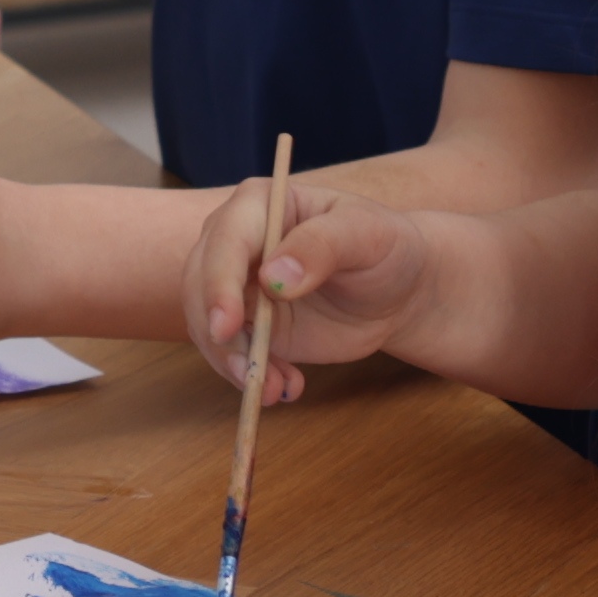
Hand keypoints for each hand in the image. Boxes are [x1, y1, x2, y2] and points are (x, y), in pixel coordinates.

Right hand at [191, 184, 440, 395]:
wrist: (396, 289)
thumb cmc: (384, 246)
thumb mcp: (366, 235)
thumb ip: (321, 246)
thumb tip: (272, 279)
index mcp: (259, 205)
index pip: (225, 241)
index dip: (219, 284)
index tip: (226, 326)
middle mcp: (237, 242)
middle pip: (201, 286)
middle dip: (218, 335)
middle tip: (250, 375)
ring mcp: (238, 286)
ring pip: (209, 326)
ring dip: (235, 364)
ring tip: (275, 391)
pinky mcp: (249, 325)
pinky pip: (232, 353)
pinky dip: (252, 378)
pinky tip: (286, 388)